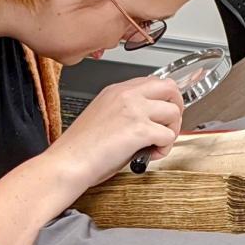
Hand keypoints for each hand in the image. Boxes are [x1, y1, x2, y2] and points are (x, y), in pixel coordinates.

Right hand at [44, 76, 184, 191]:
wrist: (68, 162)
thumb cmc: (80, 147)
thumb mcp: (104, 116)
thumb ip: (127, 110)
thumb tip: (151, 118)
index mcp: (117, 90)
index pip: (155, 82)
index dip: (164, 100)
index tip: (163, 114)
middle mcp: (127, 95)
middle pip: (170, 88)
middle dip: (176, 109)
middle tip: (168, 127)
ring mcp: (134, 110)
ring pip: (173, 113)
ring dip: (170, 132)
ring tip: (155, 145)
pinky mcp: (139, 129)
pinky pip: (169, 136)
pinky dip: (164, 149)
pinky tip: (149, 155)